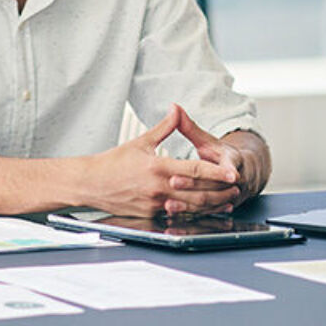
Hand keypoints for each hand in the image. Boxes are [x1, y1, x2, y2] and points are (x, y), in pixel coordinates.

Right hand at [79, 104, 240, 217]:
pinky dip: (194, 214)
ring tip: (226, 201)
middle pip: (198, 193)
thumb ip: (164, 128)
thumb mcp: (140, 142)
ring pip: (191, 208)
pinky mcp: (150, 215)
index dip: (216, 173)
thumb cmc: (113, 162)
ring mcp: (154, 204)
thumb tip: (176, 109)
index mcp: (158, 167)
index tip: (232, 173)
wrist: (90, 183)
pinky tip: (204, 211)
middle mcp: (158, 188)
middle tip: (235, 188)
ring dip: (211, 205)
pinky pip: (177, 216)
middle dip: (220, 192)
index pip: (194, 170)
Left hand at [165, 108, 251, 214]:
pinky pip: (205, 212)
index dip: (220, 169)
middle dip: (193, 184)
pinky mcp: (220, 207)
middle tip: (172, 181)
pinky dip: (190, 213)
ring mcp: (229, 196)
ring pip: (209, 202)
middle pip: (214, 185)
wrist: (241, 173)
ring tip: (168, 203)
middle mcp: (235, 181)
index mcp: (233, 160)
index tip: (213, 168)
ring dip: (189, 204)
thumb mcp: (207, 140)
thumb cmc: (220, 155)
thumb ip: (190, 127)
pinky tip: (173, 213)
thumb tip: (174, 107)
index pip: (227, 165)